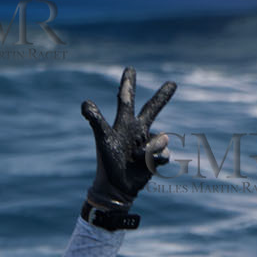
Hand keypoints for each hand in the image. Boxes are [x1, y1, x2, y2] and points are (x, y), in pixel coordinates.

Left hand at [81, 67, 175, 210]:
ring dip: (150, 150)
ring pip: (162, 139)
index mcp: (124, 123)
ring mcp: (147, 142)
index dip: (128, 84)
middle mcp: (137, 130)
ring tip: (135, 158)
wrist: (117, 187)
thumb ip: (96, 121)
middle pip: (153, 109)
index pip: (126, 99)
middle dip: (162, 97)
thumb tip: (84, 102)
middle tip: (172, 83)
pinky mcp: (156, 156)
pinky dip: (155, 160)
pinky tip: (146, 165)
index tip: (130, 68)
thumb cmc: (108, 163)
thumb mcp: (104, 139)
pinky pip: (164, 153)